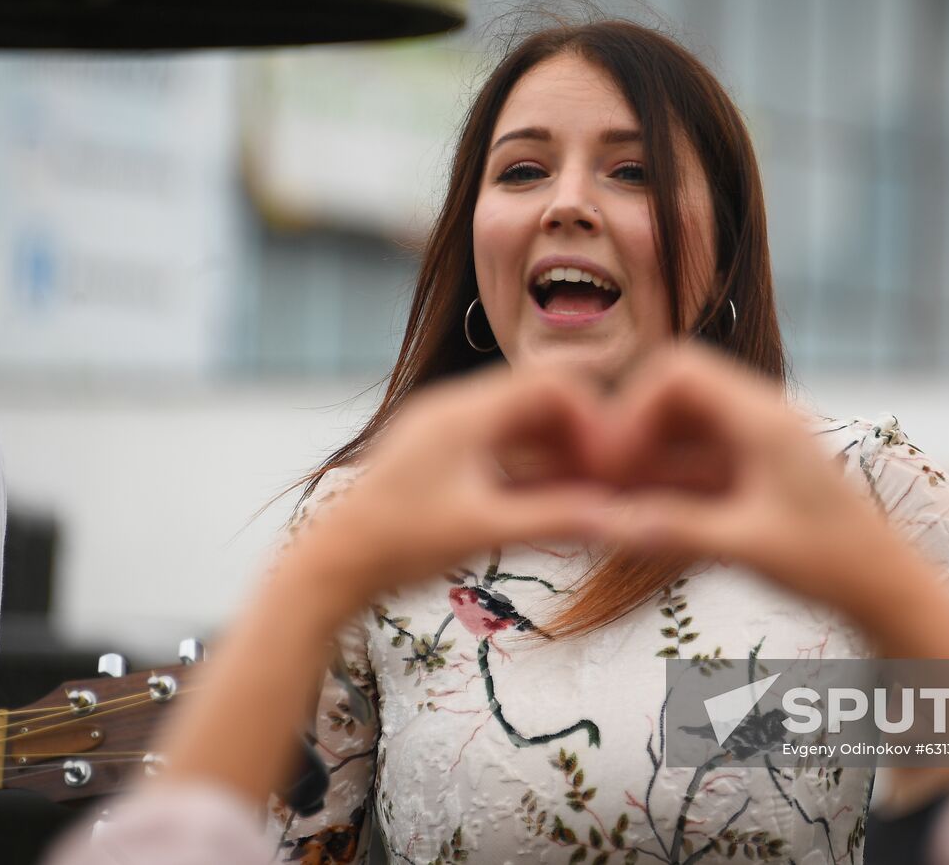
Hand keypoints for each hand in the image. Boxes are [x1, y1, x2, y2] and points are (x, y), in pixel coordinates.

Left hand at [289, 365, 613, 610]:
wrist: (331, 566)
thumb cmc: (398, 547)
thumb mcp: (484, 532)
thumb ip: (554, 519)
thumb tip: (618, 517)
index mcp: (463, 413)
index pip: (549, 383)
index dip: (590, 416)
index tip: (609, 462)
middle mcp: (452, 407)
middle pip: (537, 399)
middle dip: (578, 436)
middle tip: (605, 482)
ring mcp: (442, 428)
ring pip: (519, 422)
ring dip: (555, 452)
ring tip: (581, 496)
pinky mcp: (436, 452)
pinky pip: (496, 442)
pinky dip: (528, 465)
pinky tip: (546, 502)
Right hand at [591, 346, 948, 658]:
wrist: (887, 588)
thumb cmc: (833, 564)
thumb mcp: (749, 547)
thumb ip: (678, 529)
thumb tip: (607, 524)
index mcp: (763, 419)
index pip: (679, 372)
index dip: (635, 408)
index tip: (614, 461)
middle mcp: (760, 418)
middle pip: (675, 392)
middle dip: (633, 430)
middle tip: (604, 481)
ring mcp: (758, 443)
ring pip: (683, 428)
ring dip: (645, 457)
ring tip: (612, 502)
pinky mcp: (757, 470)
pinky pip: (698, 459)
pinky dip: (666, 479)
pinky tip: (640, 514)